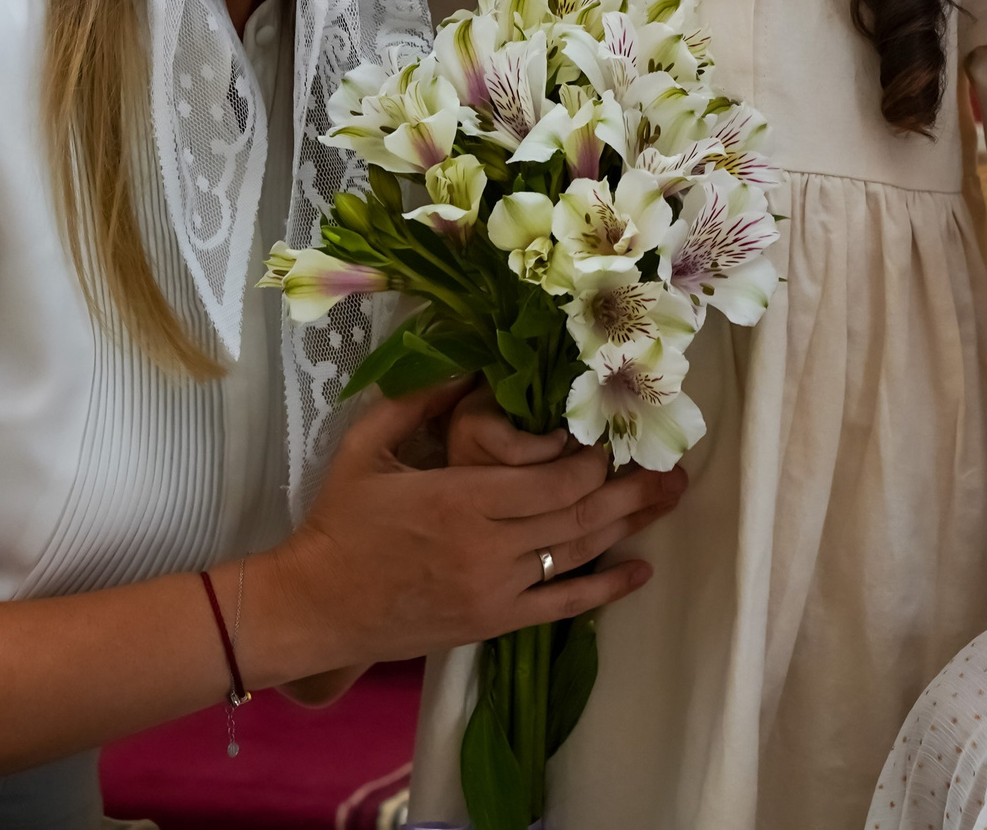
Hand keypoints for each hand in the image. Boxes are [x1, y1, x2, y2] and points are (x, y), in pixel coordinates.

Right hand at [248, 379, 686, 682]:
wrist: (315, 604)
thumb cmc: (340, 520)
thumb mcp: (367, 445)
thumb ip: (419, 401)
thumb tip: (469, 364)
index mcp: (459, 498)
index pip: (551, 479)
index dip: (592, 459)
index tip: (613, 435)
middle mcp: (487, 547)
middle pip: (577, 514)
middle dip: (630, 487)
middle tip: (672, 464)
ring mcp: (495, 590)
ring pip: (578, 554)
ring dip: (629, 525)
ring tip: (670, 498)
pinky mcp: (493, 623)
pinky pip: (563, 607)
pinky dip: (607, 589)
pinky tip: (641, 570)